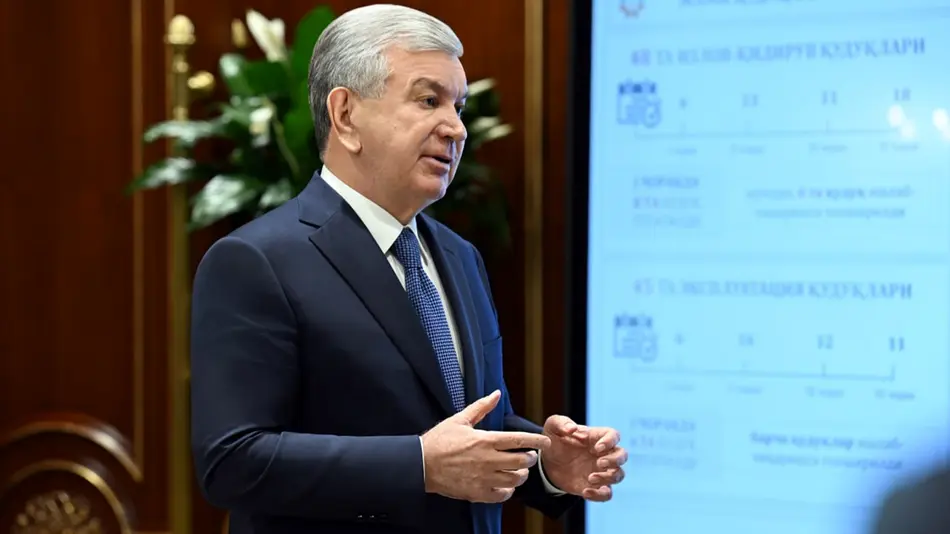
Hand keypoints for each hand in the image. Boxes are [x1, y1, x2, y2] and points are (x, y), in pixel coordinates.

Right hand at [421, 390, 551, 502]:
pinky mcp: (476, 492)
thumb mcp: (460, 419)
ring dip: (521, 475)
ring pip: (514, 479)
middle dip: (530, 459)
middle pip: (521, 461)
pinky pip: (501, 495)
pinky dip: (508, 491)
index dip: (536, 441)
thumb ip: (481, 407)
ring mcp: (483, 477)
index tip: (545, 442)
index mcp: (485, 440)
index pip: (518, 440)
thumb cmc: (439, 441)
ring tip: (519, 471)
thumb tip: (496, 393)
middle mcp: (487, 460)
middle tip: (530, 457)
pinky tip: (506, 486)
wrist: (420, 464)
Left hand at [540, 416, 626, 500]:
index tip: (597, 448)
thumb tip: (571, 429)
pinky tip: (585, 492)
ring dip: (608, 478)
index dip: (610, 441)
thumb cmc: (555, 440)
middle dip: (615, 460)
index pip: (614, 435)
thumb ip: (561, 423)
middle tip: (599, 463)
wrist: (547, 463)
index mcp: (595, 437)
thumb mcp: (553, 427)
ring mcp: (601, 471)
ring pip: (619, 475)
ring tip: (590, 478)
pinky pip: (607, 494)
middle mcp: (603, 454)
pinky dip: (600, 495)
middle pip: (622, 455)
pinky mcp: (595, 486)